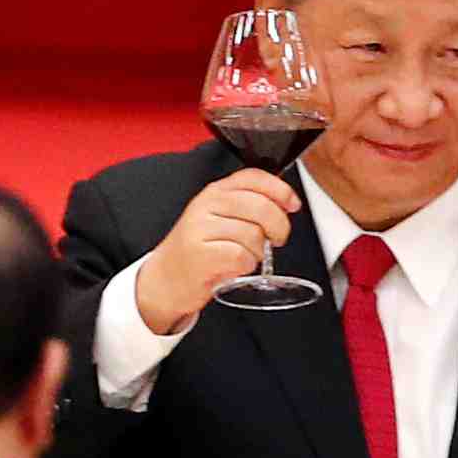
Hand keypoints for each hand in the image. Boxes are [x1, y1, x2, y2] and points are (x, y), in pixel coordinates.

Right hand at [136, 169, 301, 333]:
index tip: (292, 205)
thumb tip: (285, 204)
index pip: (254, 177)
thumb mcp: (219, 218)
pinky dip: (246, 266)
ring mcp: (201, 228)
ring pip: (253, 234)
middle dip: (278, 226)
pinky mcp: (200, 254)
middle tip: (277, 239)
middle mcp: (207, 205)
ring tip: (245, 256)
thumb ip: (248, 206)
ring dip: (258, 251)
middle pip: (260, 207)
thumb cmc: (199, 250)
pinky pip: (242, 257)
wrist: (165, 279)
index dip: (280, 190)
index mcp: (215, 192)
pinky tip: (235, 267)